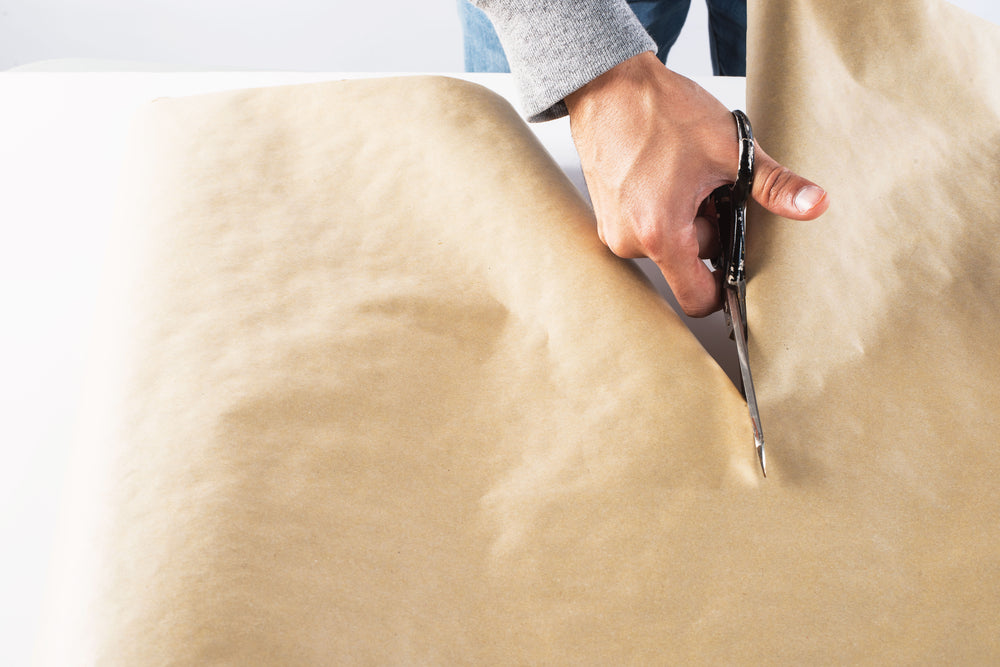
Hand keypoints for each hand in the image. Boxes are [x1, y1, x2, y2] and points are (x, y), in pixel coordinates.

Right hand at [565, 52, 828, 316]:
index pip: (697, 300)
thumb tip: (814, 205)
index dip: (725, 288)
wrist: (608, 86)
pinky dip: (666, 209)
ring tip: (689, 176)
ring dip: (688, 217)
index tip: (739, 260)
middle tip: (714, 189)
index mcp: (660, 233)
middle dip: (710, 230)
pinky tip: (669, 175)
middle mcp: (629, 240)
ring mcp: (614, 229)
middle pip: (689, 262)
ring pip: (670, 243)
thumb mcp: (729, 149)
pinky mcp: (608, 216)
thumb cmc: (660, 112)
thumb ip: (774, 185)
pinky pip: (648, 227)